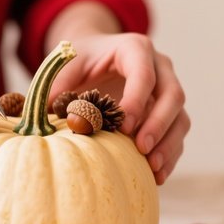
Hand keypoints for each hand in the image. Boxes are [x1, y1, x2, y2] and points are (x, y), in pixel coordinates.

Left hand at [50, 32, 189, 183]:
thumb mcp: (65, 65)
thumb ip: (56, 87)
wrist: (95, 57)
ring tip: (153, 168)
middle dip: (159, 124)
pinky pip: (177, 134)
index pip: (144, 73)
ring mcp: (168, 90)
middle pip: (172, 95)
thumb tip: (43, 118)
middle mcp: (160, 67)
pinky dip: (170, 155)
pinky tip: (157, 174)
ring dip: (169, 144)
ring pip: (180, 117)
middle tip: (142, 149)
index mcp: (134, 49)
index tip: (124, 127)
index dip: (137, 100)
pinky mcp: (170, 113)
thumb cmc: (80, 61)